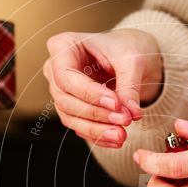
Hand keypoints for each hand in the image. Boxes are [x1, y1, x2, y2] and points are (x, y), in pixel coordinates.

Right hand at [44, 29, 162, 147]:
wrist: (130, 57)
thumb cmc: (125, 48)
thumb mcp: (132, 59)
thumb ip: (129, 86)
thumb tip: (131, 113)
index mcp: (63, 46)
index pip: (66, 76)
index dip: (89, 93)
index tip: (115, 103)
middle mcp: (55, 69)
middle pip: (66, 99)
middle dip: (96, 113)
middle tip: (124, 120)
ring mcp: (62, 91)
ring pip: (70, 117)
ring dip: (96, 130)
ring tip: (121, 135)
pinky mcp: (72, 109)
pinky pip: (79, 127)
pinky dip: (97, 136)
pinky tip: (115, 139)